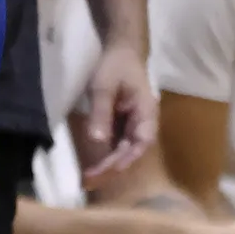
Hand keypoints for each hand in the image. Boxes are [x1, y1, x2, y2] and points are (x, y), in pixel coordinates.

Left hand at [77, 42, 158, 183]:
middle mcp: (144, 123)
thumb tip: (98, 140)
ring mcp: (134, 126)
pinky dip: (106, 156)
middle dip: (112, 168)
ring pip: (124, 151)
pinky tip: (93, 166)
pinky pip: (118, 145)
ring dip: (108, 166)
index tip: (109, 170)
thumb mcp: (103, 85)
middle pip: (131, 151)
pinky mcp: (124, 126)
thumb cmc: (115, 66)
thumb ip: (101, 111)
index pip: (141, 142)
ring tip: (88, 180)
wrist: (121, 51)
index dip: (126, 159)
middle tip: (89, 182)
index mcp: (146, 113)